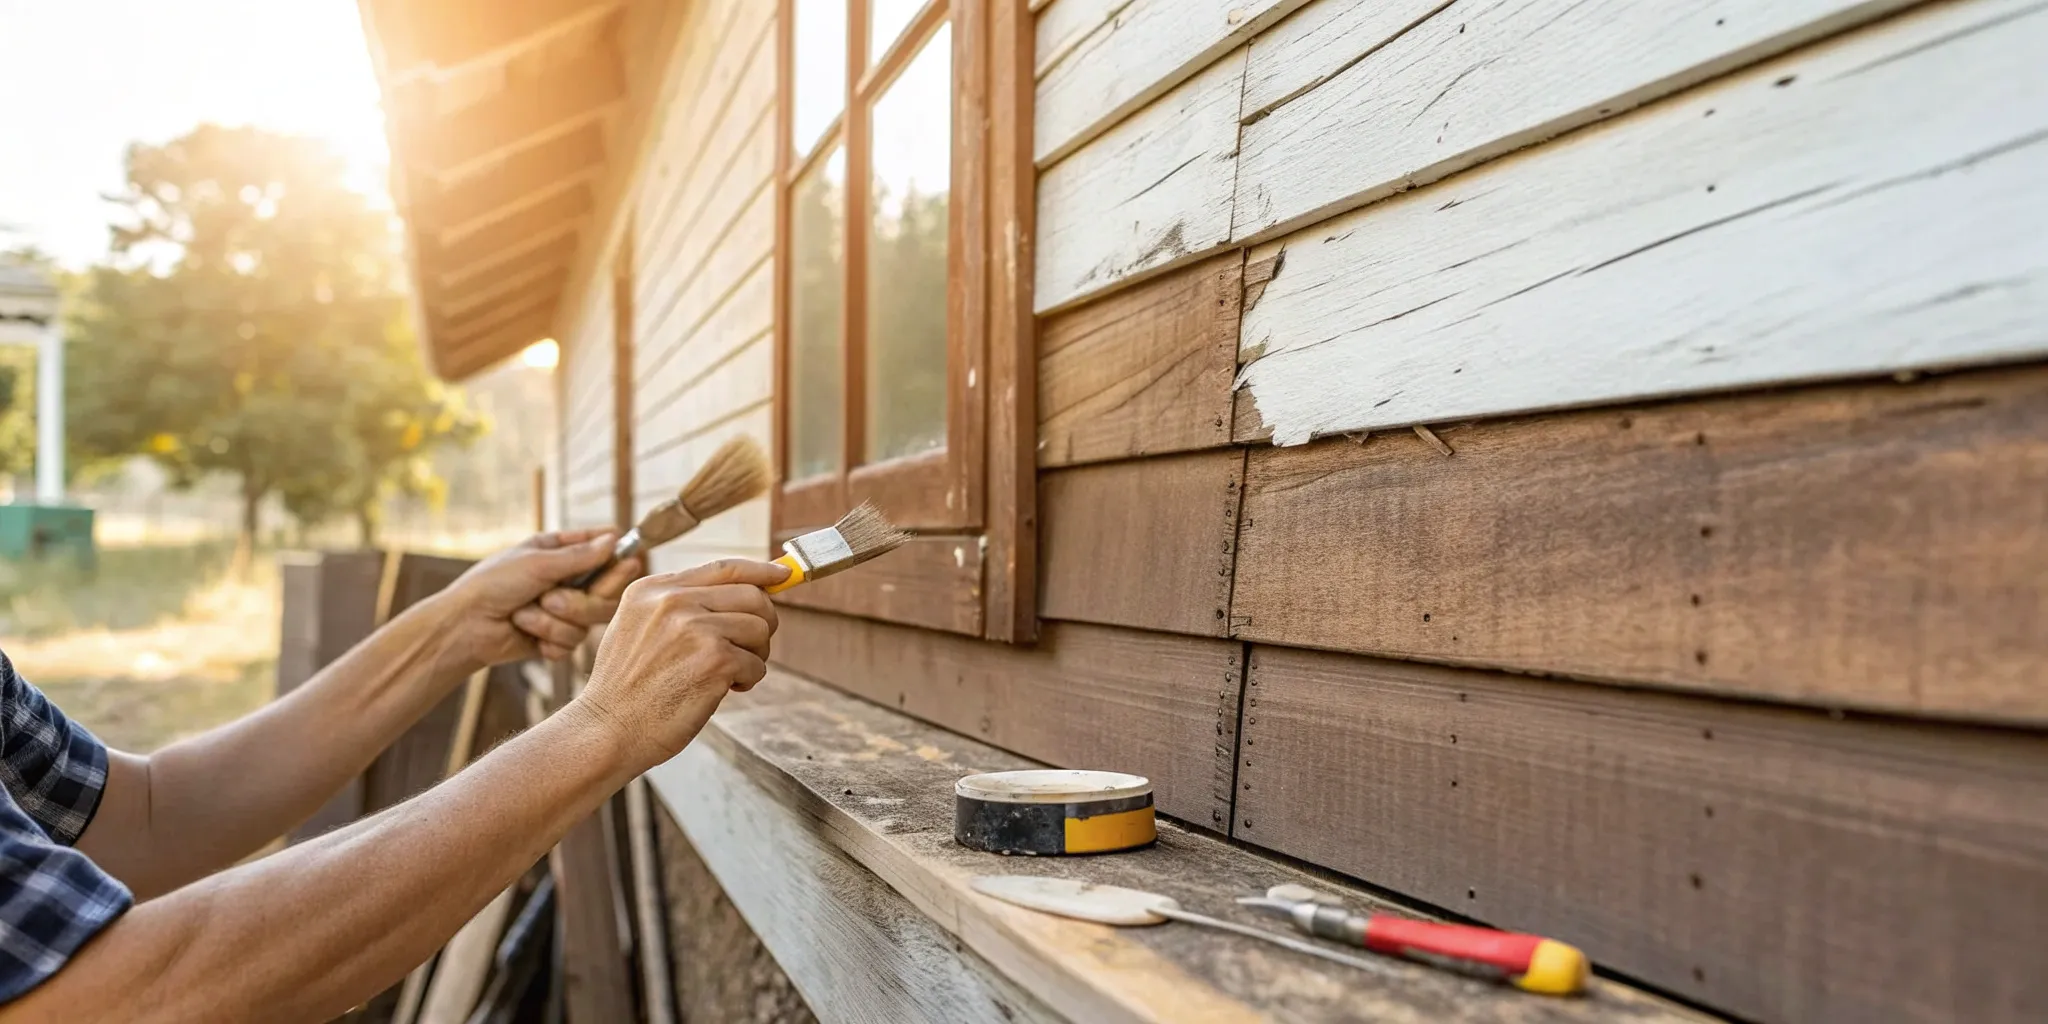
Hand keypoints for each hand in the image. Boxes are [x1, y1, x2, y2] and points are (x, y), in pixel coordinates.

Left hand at [437, 529, 645, 665]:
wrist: (464, 627)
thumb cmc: (492, 585)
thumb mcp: (537, 563)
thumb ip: (580, 557)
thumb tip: (615, 540)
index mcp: (559, 551)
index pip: (602, 547)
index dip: (619, 554)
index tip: (631, 559)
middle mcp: (566, 580)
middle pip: (606, 591)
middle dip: (581, 600)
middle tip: (552, 598)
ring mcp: (562, 610)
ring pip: (589, 620)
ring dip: (555, 621)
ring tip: (526, 615)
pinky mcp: (555, 638)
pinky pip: (572, 643)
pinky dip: (548, 639)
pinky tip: (526, 634)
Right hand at [574, 558, 789, 767]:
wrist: (607, 730)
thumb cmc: (626, 688)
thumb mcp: (637, 626)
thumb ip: (679, 605)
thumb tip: (744, 591)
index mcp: (654, 589)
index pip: (724, 568)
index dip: (761, 571)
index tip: (783, 575)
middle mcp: (673, 602)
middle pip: (753, 596)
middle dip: (763, 624)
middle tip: (750, 649)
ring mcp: (694, 629)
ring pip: (760, 628)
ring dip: (755, 655)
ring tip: (730, 674)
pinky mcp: (714, 660)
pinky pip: (757, 663)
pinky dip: (749, 680)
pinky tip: (724, 690)